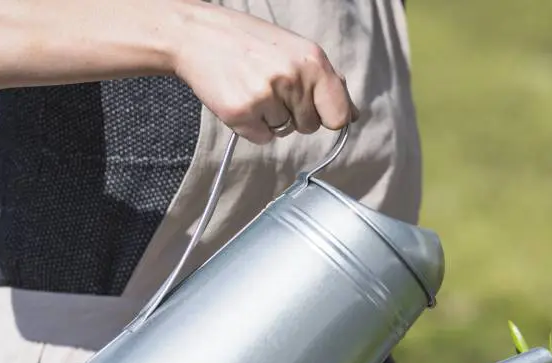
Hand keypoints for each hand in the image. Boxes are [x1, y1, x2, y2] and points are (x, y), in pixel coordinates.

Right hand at [169, 2, 360, 143]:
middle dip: (294, 114)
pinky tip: (241, 98)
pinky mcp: (241, 113)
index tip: (317, 111)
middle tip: (271, 87)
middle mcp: (292, 78)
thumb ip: (327, 83)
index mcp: (313, 61)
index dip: (328, 117)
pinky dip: (252, 126)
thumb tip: (353, 116)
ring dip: (270, 118)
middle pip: (310, 126)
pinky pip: (262, 139)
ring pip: (285, 131)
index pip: (339, 115)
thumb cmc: (251, 43)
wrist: (198, 34)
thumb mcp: (296, 52)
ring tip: (253, 87)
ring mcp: (266, 96)